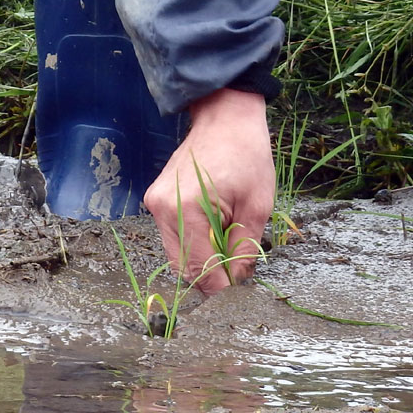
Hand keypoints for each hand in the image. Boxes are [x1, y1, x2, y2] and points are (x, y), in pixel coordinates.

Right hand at [144, 88, 274, 294]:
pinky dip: (194, 243)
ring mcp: (155, 205)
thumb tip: (236, 282)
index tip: (237, 294)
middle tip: (236, 270)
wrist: (225, 118)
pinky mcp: (156, 202)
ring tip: (228, 244)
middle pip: (183, 266)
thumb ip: (244, 248)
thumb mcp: (257, 205)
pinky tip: (215, 230)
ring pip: (177, 255)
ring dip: (202, 259)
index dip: (219, 287)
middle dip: (210, 275)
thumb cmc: (246, 155)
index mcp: (186, 208)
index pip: (199, 268)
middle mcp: (163, 209)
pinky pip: (174, 237)